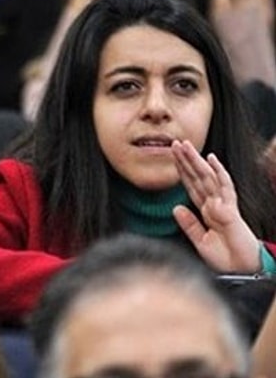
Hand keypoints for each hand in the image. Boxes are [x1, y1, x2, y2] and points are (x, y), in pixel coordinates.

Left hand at [171, 139, 261, 272]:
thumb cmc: (226, 258)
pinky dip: (219, 172)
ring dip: (196, 160)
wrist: (242, 271)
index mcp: (206, 211)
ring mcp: (223, 205)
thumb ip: (189, 224)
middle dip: (186, 160)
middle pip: (198, 177)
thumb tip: (175, 207)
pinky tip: (212, 159)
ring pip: (208, 177)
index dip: (182, 171)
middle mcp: (214, 204)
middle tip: (175, 143)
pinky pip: (225, 187)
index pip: (191, 186)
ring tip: (185, 146)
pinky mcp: (231, 210)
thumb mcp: (200, 242)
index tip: (172, 157)